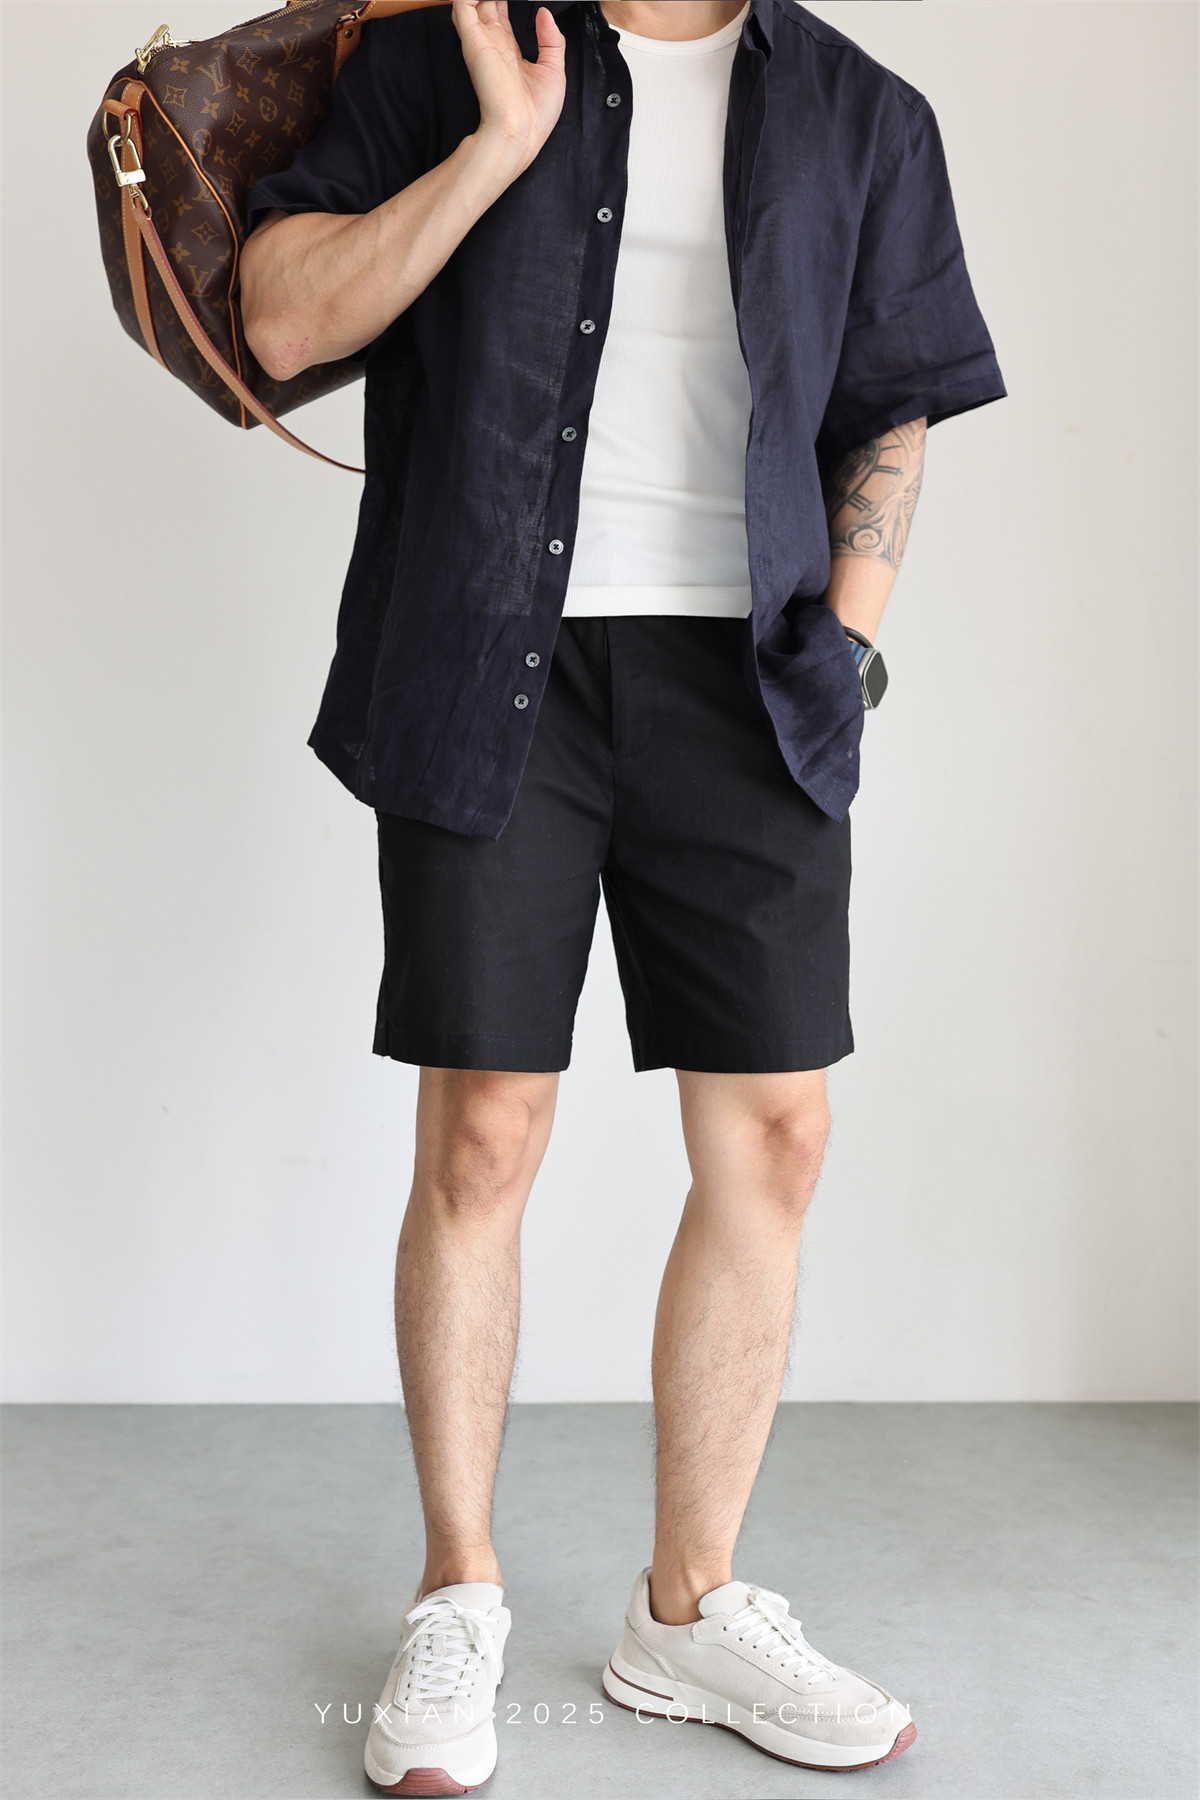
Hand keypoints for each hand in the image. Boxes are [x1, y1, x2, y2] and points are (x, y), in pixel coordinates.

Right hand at [452, 1, 566, 165]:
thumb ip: (551, 40)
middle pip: (486, 4)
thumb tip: (544, 14)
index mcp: (510, 51)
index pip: (502, 15)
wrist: (519, 132)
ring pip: (472, 2)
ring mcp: (482, 40)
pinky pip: (462, 5)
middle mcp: (494, 43)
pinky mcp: (473, 40)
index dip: (506, 1)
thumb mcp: (554, 71)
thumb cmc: (535, 114)